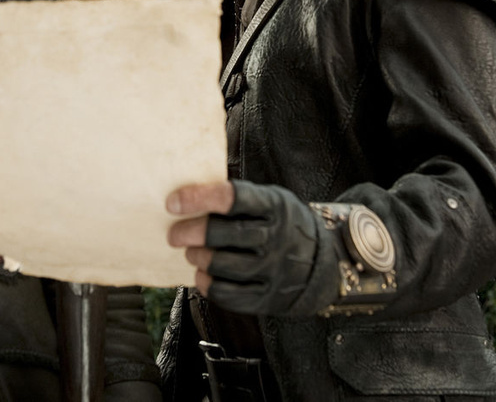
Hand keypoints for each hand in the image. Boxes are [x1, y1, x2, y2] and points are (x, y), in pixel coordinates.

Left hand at [167, 180, 331, 315]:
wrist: (323, 264)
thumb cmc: (282, 224)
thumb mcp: (271, 200)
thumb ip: (238, 198)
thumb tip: (186, 198)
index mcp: (274, 206)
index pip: (231, 198)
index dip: (198, 198)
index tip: (172, 203)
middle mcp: (275, 237)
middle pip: (222, 234)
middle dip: (190, 232)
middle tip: (175, 234)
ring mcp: (273, 269)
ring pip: (221, 265)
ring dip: (197, 258)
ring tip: (192, 253)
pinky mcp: (267, 297)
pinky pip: (227, 294)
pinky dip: (206, 284)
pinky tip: (203, 274)